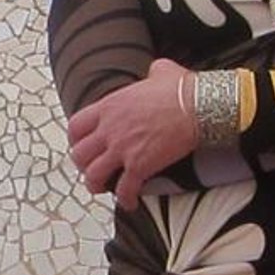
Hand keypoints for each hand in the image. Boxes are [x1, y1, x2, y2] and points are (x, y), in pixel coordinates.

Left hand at [67, 59, 195, 211]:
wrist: (199, 106)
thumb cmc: (183, 89)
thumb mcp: (161, 71)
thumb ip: (151, 73)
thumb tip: (157, 71)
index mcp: (110, 106)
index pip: (76, 126)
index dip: (75, 140)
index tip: (83, 146)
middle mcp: (110, 128)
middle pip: (79, 154)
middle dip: (83, 165)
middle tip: (94, 169)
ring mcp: (122, 148)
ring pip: (93, 176)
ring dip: (96, 185)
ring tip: (105, 189)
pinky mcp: (139, 166)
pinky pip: (123, 190)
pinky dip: (125, 200)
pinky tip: (130, 203)